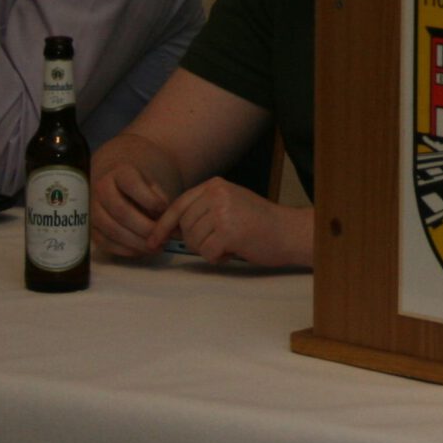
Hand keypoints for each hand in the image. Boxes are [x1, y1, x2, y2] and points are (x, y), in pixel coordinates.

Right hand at [90, 150, 175, 258]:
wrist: (116, 188)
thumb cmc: (140, 188)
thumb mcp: (152, 185)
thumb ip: (158, 198)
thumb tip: (166, 220)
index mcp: (120, 172)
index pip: (132, 184)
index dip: (150, 199)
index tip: (165, 210)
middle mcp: (101, 188)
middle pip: (121, 210)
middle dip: (145, 227)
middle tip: (164, 238)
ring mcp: (92, 209)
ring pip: (112, 229)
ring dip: (136, 242)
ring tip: (156, 248)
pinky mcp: (90, 228)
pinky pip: (104, 242)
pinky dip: (124, 250)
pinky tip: (141, 251)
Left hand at [146, 178, 313, 268]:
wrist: (289, 232)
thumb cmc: (260, 224)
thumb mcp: (229, 205)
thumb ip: (202, 210)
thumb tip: (168, 228)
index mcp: (215, 184)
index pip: (178, 205)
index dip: (162, 225)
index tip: (153, 241)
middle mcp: (217, 193)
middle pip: (184, 226)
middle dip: (196, 241)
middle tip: (220, 241)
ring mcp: (223, 211)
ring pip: (194, 241)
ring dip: (209, 249)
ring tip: (232, 243)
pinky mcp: (229, 231)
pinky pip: (207, 252)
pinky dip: (218, 257)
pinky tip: (236, 249)